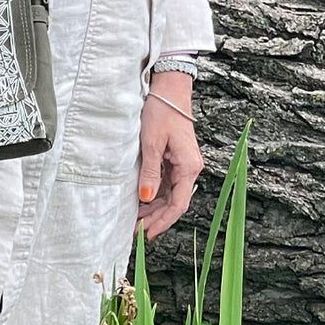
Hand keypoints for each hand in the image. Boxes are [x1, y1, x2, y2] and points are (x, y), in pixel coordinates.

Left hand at [136, 78, 202, 240]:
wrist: (169, 90)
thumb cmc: (162, 112)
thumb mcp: (152, 143)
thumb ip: (150, 172)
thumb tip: (145, 198)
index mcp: (188, 167)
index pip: (178, 205)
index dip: (162, 222)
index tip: (146, 234)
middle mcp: (189, 168)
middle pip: (175, 203)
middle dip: (156, 219)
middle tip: (135, 232)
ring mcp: (183, 164)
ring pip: (170, 195)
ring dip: (154, 209)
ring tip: (135, 220)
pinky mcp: (175, 159)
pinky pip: (166, 184)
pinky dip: (154, 195)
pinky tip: (140, 202)